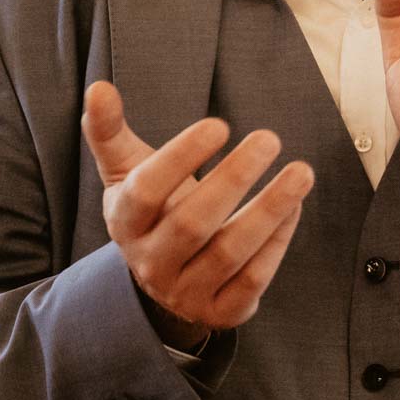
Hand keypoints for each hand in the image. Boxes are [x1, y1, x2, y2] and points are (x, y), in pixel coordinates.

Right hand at [83, 81, 312, 348]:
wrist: (164, 282)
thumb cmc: (154, 210)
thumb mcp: (129, 174)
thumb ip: (111, 133)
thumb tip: (98, 88)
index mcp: (125, 222)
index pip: (147, 189)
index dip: (181, 156)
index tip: (220, 123)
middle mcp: (151, 261)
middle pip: (193, 222)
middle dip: (235, 178)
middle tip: (270, 137)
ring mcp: (185, 291)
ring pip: (230, 253)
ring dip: (270, 210)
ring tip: (301, 171)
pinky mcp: (221, 311)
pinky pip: (253, 279)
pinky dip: (278, 242)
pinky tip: (295, 207)